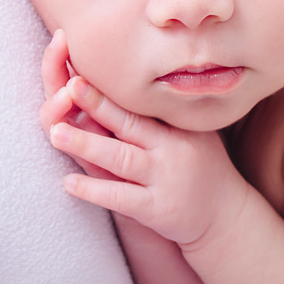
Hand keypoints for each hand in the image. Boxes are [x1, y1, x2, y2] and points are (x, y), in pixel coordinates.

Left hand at [44, 49, 247, 249]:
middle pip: (128, 122)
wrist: (226, 216)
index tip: (84, 67)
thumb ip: (162, 115)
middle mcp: (169, 148)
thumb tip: (132, 84)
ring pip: (120, 158)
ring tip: (56, 133)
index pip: (138, 102)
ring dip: (86, 144)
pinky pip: (120, 198)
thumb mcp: (191, 133)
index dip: (110, 86)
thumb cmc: (202, 167)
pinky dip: (93, 190)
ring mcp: (162, 178)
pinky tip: (68, 182)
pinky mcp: (156, 209)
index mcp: (174, 126)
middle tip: (69, 84)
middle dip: (97, 103)